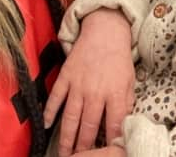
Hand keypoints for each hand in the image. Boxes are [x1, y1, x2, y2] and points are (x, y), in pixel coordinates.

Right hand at [44, 8, 133, 155]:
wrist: (105, 30)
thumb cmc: (119, 59)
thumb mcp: (130, 81)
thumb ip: (125, 104)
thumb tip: (122, 127)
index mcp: (115, 92)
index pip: (113, 125)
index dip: (110, 142)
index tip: (107, 153)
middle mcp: (96, 91)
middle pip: (88, 126)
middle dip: (84, 147)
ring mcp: (78, 84)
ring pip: (70, 117)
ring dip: (66, 138)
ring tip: (64, 154)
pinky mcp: (66, 76)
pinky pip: (55, 97)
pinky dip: (49, 112)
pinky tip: (46, 125)